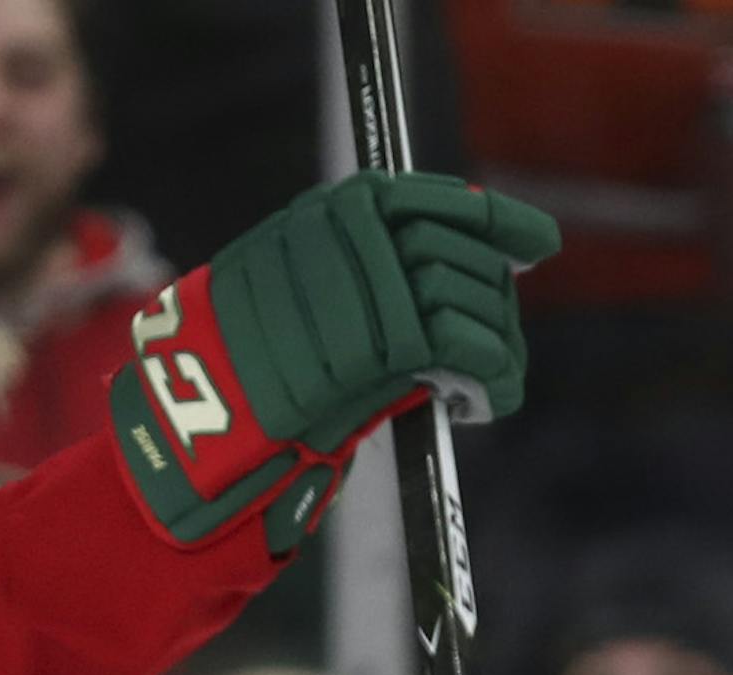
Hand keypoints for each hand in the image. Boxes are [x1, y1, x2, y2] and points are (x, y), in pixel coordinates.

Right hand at [110, 172, 559, 553]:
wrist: (196, 415)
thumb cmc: (243, 369)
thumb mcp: (295, 291)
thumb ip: (362, 271)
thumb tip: (454, 268)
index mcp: (330, 212)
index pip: (432, 201)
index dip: (495, 222)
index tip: (536, 243)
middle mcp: (351, 236)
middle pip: (459, 253)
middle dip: (493, 302)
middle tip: (499, 347)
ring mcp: (368, 286)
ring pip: (468, 300)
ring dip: (496, 347)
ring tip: (489, 382)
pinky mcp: (383, 344)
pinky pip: (467, 348)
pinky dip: (491, 377)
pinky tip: (483, 400)